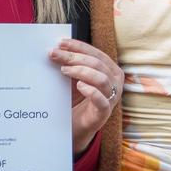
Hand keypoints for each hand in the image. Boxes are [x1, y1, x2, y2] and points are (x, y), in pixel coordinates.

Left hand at [50, 38, 122, 154]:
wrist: (76, 127)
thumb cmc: (77, 100)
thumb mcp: (74, 78)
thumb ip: (71, 65)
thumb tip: (56, 49)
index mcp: (110, 70)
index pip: (96, 53)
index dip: (79, 46)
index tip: (61, 43)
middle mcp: (115, 82)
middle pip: (97, 63)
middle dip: (74, 56)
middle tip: (55, 55)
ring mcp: (111, 97)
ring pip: (101, 78)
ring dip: (81, 71)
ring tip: (63, 70)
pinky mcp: (104, 113)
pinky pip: (102, 100)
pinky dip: (91, 91)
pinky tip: (79, 86)